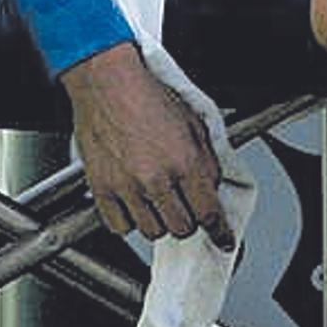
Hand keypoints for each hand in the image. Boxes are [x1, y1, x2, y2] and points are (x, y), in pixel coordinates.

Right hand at [63, 43, 232, 248]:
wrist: (108, 85)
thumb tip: (213, 187)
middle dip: (189, 220)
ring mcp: (127, 188)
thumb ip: (207, 159)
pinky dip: (130, 220)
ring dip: (160, 221)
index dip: (220, 232)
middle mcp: (157, 179)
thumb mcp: (194, 122)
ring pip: (152, 232)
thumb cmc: (149, 96)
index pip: (208, 212)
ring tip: (158, 197)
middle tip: (185, 205)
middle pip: (182, 228)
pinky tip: (134, 200)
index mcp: (185, 160)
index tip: (224, 242)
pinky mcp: (102, 190)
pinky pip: (121, 227)